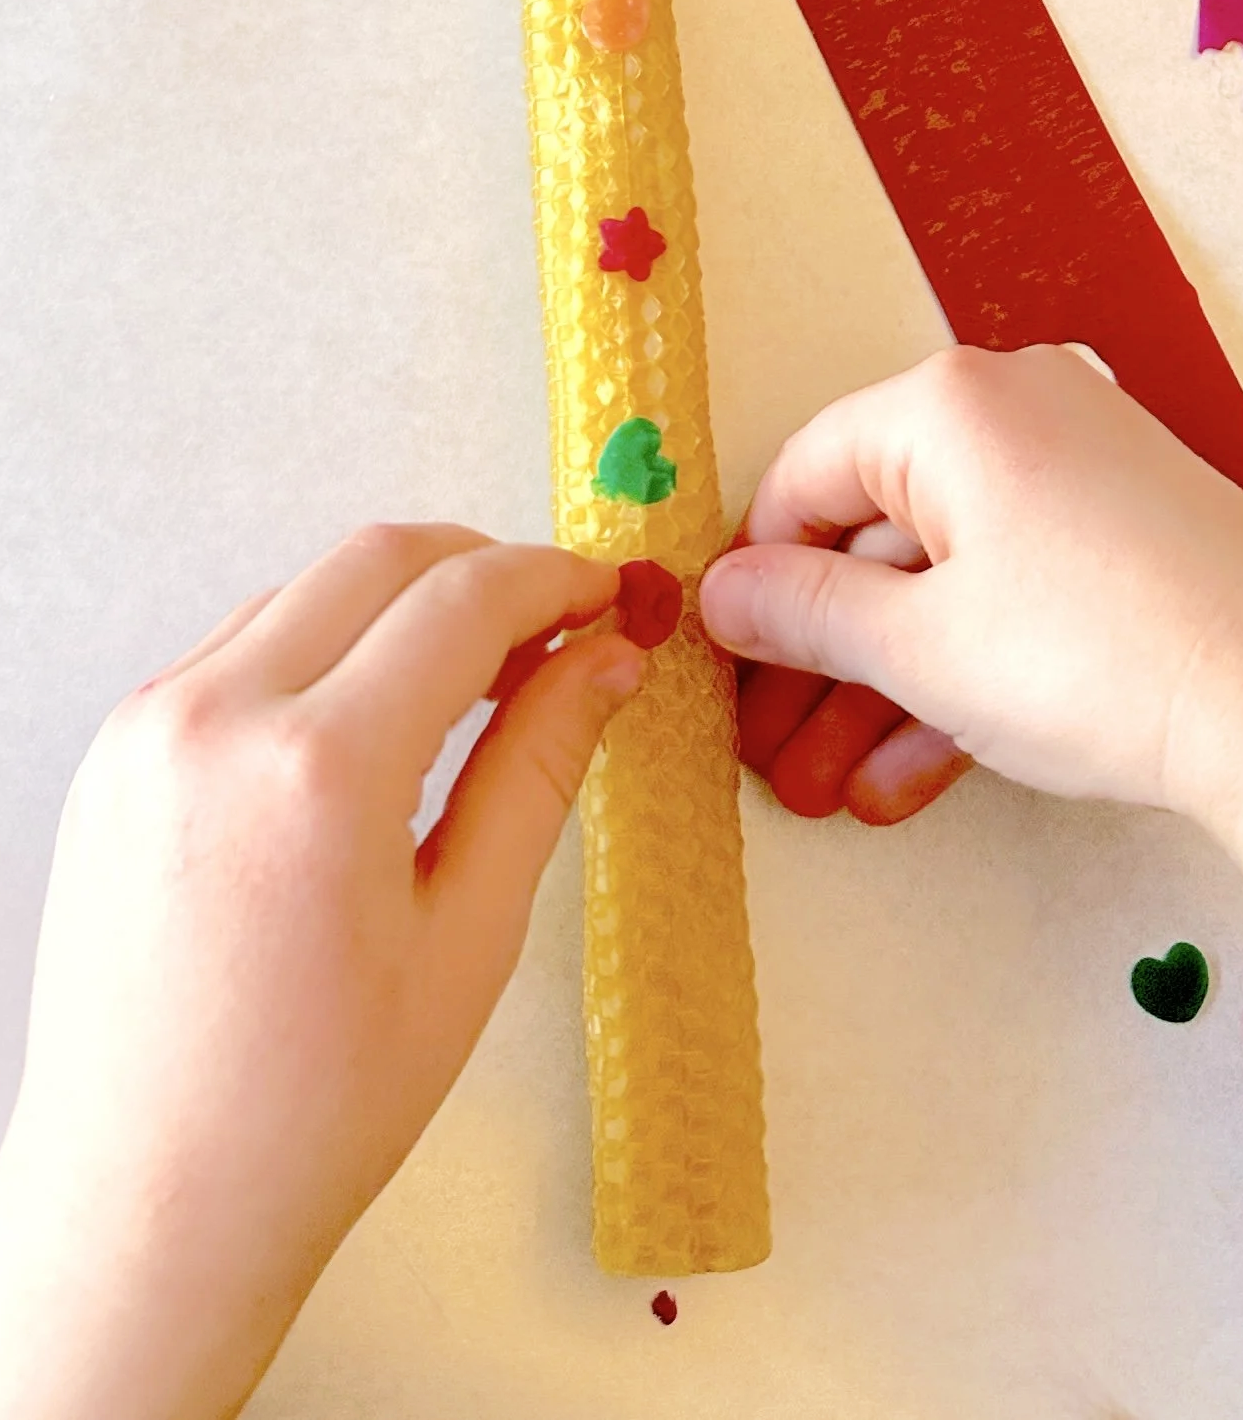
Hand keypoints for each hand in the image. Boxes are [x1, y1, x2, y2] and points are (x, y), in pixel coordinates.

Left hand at [0, 525, 644, 1419]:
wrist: (146, 1205)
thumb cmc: (311, 1106)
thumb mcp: (469, 934)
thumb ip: (539, 767)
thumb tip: (605, 661)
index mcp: (316, 768)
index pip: (463, 599)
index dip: (557, 580)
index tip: (608, 597)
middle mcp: (215, 720)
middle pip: (379, 557)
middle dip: (484, 567)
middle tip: (556, 625)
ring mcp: (147, 731)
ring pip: (305, 590)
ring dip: (401, 604)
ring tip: (473, 686)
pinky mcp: (115, 756)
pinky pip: (238, 648)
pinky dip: (323, 648)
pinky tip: (373, 724)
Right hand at [704, 345, 1242, 833]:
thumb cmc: (1094, 662)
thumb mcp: (922, 649)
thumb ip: (804, 615)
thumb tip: (720, 593)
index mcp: (951, 404)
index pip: (805, 476)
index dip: (754, 582)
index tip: (726, 670)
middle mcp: (1018, 408)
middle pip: (877, 535)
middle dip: (820, 662)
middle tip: (770, 756)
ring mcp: (1084, 467)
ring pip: (946, 578)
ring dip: (883, 688)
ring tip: (832, 793)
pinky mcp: (1132, 531)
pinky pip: (1016, 591)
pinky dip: (964, 671)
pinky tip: (910, 779)